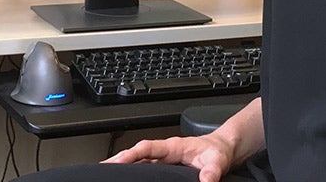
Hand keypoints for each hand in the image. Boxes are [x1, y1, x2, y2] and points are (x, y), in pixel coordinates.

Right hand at [104, 134, 236, 181]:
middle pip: (137, 154)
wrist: (223, 149)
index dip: (131, 154)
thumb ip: (211, 171)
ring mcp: (164, 159)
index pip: (147, 148)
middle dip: (119, 159)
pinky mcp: (166, 167)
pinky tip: (125, 179)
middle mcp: (166, 152)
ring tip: (106, 172)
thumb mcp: (217, 161)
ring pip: (139, 160)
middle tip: (101, 167)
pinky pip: (146, 168)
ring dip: (123, 165)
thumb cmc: (217, 152)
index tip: (118, 161)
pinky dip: (133, 171)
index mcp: (173, 147)